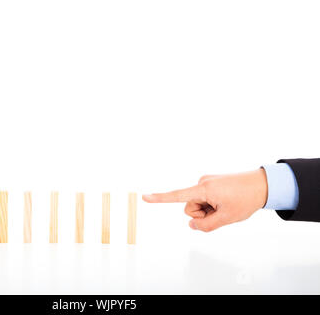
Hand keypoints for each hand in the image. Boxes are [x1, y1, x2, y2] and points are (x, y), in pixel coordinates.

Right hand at [142, 169, 267, 231]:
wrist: (263, 184)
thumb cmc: (246, 199)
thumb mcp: (227, 218)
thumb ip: (206, 225)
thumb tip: (192, 225)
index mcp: (204, 189)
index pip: (177, 196)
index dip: (159, 198)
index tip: (144, 197)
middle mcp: (202, 182)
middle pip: (190, 207)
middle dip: (202, 214)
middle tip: (222, 211)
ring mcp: (206, 182)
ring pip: (198, 204)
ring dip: (209, 210)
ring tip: (226, 205)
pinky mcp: (211, 183)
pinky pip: (205, 199)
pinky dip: (212, 204)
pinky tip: (226, 201)